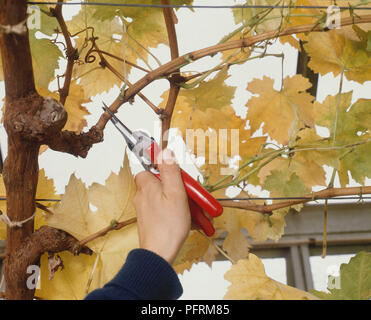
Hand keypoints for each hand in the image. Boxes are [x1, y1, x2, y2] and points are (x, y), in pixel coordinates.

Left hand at [133, 148, 190, 263]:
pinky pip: (167, 212)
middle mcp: (143, 196)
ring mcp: (147, 210)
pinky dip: (179, 214)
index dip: (166, 170)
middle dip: (181, 190)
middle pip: (163, 184)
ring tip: (197, 213)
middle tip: (194, 198)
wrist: (160, 255)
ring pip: (167, 199)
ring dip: (184, 204)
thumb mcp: (175, 192)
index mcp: (146, 185)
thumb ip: (170, 170)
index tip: (178, 174)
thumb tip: (164, 151)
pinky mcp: (152, 222)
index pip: (150, 168)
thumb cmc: (168, 225)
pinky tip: (190, 221)